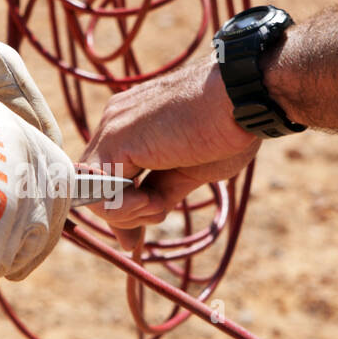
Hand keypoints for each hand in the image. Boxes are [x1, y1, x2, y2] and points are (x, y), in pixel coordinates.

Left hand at [79, 56, 258, 248]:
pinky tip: (150, 199)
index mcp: (132, 127)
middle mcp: (115, 123)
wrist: (244, 97)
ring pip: (93, 193)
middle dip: (123, 216)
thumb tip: (143, 219)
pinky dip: (124, 208)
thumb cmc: (228, 128)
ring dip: (127, 213)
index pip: (107, 178)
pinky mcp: (117, 140)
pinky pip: (99, 191)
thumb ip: (161, 192)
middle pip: (96, 187)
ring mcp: (113, 129)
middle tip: (155, 212)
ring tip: (157, 202)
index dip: (119, 212)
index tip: (133, 241)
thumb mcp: (190, 170)